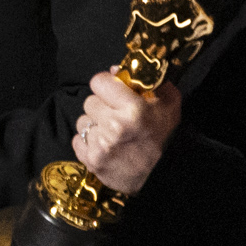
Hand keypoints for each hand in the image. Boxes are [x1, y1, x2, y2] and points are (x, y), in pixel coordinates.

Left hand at [72, 71, 180, 193]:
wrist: (164, 175)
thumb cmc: (166, 137)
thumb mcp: (168, 103)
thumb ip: (147, 81)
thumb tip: (116, 69)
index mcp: (133, 109)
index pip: (98, 81)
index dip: (106, 85)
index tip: (112, 91)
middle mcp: (114, 125)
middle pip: (89, 101)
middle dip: (101, 106)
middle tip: (115, 115)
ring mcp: (101, 145)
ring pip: (82, 121)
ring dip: (94, 125)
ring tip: (110, 132)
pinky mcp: (92, 161)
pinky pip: (77, 141)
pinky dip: (87, 142)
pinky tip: (104, 145)